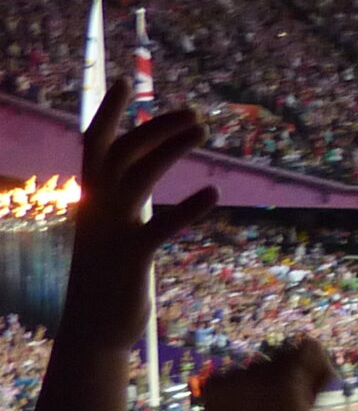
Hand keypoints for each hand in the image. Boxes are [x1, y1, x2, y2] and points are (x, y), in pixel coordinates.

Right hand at [56, 83, 218, 354]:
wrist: (92, 330)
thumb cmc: (108, 280)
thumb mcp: (112, 234)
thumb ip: (123, 208)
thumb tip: (139, 190)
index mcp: (93, 200)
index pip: (95, 144)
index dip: (109, 112)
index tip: (124, 79)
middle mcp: (98, 209)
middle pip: (121, 152)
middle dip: (155, 127)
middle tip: (195, 113)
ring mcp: (112, 232)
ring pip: (138, 178)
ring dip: (169, 148)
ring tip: (203, 129)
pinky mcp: (131, 258)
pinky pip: (159, 227)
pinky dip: (186, 209)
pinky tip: (212, 194)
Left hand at [194, 339, 333, 410]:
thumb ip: (315, 383)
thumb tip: (326, 361)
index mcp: (287, 381)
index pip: (307, 348)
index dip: (313, 360)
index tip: (315, 374)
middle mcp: (259, 371)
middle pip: (281, 357)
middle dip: (287, 372)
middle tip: (285, 398)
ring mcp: (234, 376)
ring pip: (258, 367)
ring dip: (263, 381)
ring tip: (260, 408)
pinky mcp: (215, 382)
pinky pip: (235, 375)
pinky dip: (241, 387)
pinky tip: (242, 407)